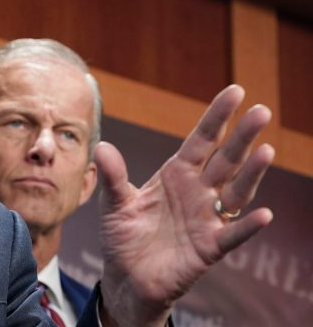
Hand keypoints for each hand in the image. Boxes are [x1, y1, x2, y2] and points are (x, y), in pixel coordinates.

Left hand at [94, 85, 273, 326]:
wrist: (126, 279)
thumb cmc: (123, 236)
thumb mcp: (113, 203)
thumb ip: (112, 177)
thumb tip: (102, 146)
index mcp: (176, 174)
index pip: (201, 140)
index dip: (216, 117)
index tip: (236, 91)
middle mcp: (197, 192)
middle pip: (224, 160)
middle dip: (242, 137)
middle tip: (262, 111)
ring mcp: (206, 219)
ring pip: (234, 192)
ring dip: (251, 174)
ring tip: (266, 151)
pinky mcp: (208, 248)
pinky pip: (231, 235)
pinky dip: (246, 226)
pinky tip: (263, 215)